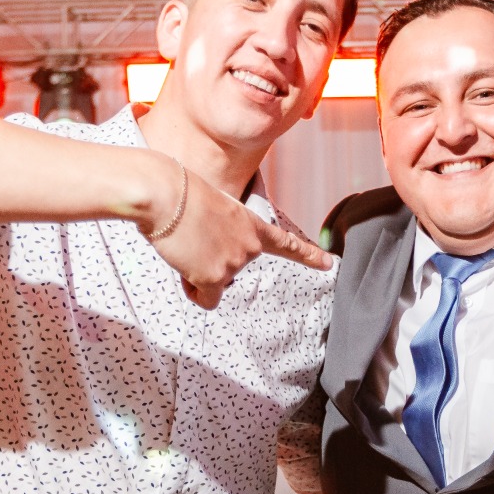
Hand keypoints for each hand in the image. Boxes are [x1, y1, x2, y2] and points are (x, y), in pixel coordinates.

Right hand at [143, 160, 331, 308]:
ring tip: (184, 244)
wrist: (165, 195)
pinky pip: (205, 298)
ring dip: (196, 272)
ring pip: (214, 284)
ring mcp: (234, 264)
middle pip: (231, 271)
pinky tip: (184, 265)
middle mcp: (249, 247)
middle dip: (210, 264)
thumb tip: (205, 260)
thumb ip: (221, 232)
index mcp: (251, 224)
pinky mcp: (214, 278)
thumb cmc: (178, 195)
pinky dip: (193, 289)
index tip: (329, 263)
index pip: (286, 243)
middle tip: (192, 240)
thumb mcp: (212, 207)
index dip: (308, 255)